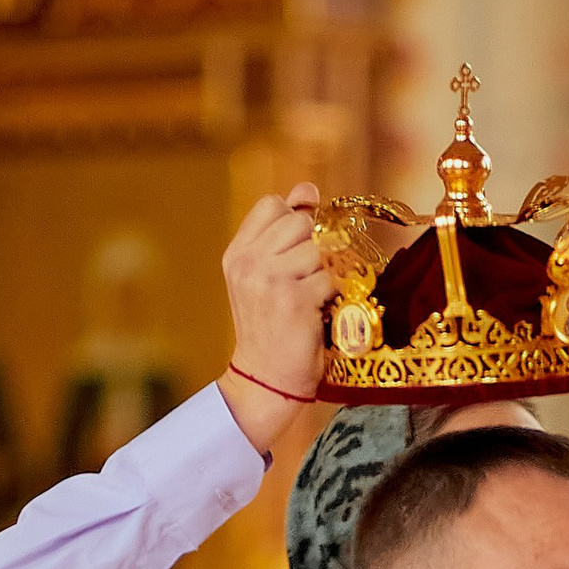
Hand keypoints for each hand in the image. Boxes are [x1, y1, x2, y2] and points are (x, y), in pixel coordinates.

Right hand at [218, 183, 335, 454]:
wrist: (265, 380)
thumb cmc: (271, 329)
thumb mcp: (265, 277)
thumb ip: (283, 233)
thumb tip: (307, 189)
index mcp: (238, 253)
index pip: (272, 204)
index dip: (296, 214)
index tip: (304, 238)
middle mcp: (248, 262)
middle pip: (299, 221)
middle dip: (314, 246)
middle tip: (308, 277)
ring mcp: (269, 278)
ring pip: (318, 248)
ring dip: (324, 273)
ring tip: (311, 298)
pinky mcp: (293, 298)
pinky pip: (329, 277)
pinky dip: (331, 295)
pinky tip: (317, 312)